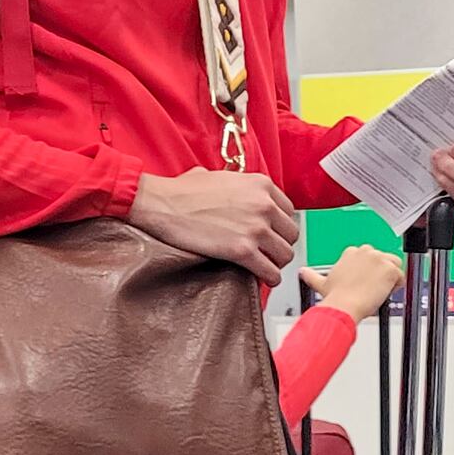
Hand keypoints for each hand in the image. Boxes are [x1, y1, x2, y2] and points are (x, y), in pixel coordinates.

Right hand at [129, 168, 299, 283]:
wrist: (162, 204)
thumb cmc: (182, 191)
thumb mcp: (217, 176)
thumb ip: (237, 186)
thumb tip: (235, 193)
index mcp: (261, 185)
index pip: (288, 211)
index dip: (279, 226)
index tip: (271, 234)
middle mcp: (263, 205)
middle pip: (291, 234)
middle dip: (279, 245)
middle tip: (267, 252)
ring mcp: (255, 228)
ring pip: (285, 254)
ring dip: (275, 263)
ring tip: (264, 266)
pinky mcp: (242, 250)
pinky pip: (270, 271)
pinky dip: (269, 278)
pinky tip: (262, 279)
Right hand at [302, 245, 403, 319]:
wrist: (344, 306)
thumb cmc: (336, 297)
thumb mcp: (321, 283)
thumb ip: (312, 275)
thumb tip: (303, 272)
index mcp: (351, 252)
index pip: (368, 256)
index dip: (368, 270)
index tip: (364, 280)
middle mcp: (365, 252)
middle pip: (382, 258)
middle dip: (380, 272)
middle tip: (372, 287)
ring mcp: (379, 259)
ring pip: (394, 264)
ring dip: (390, 277)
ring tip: (380, 290)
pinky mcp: (390, 269)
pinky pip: (401, 276)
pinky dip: (396, 286)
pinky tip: (385, 293)